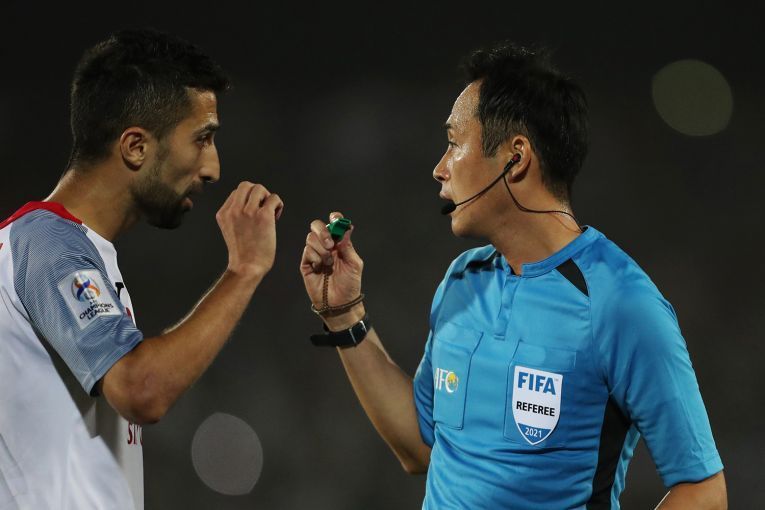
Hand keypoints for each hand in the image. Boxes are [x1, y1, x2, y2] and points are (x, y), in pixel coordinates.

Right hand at [216, 182, 282, 281]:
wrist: (247, 267)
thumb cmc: (243, 252)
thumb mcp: (230, 229)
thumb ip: (236, 215)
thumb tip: (254, 202)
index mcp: (223, 213)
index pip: (236, 193)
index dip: (248, 200)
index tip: (253, 214)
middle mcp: (234, 210)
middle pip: (246, 185)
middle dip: (257, 193)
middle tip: (263, 208)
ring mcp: (248, 212)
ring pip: (260, 188)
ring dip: (267, 198)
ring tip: (270, 213)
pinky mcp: (263, 216)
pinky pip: (274, 198)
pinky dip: (278, 204)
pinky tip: (276, 217)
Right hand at [300, 212, 364, 329]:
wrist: (339, 303)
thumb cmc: (350, 285)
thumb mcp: (354, 264)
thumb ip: (348, 246)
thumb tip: (345, 229)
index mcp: (339, 244)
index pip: (334, 225)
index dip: (334, 218)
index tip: (334, 218)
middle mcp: (326, 246)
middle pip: (317, 226)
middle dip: (323, 232)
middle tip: (329, 244)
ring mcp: (315, 254)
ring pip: (310, 238)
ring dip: (320, 248)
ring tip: (328, 263)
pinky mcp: (306, 264)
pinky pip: (306, 251)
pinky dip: (314, 257)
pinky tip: (320, 267)